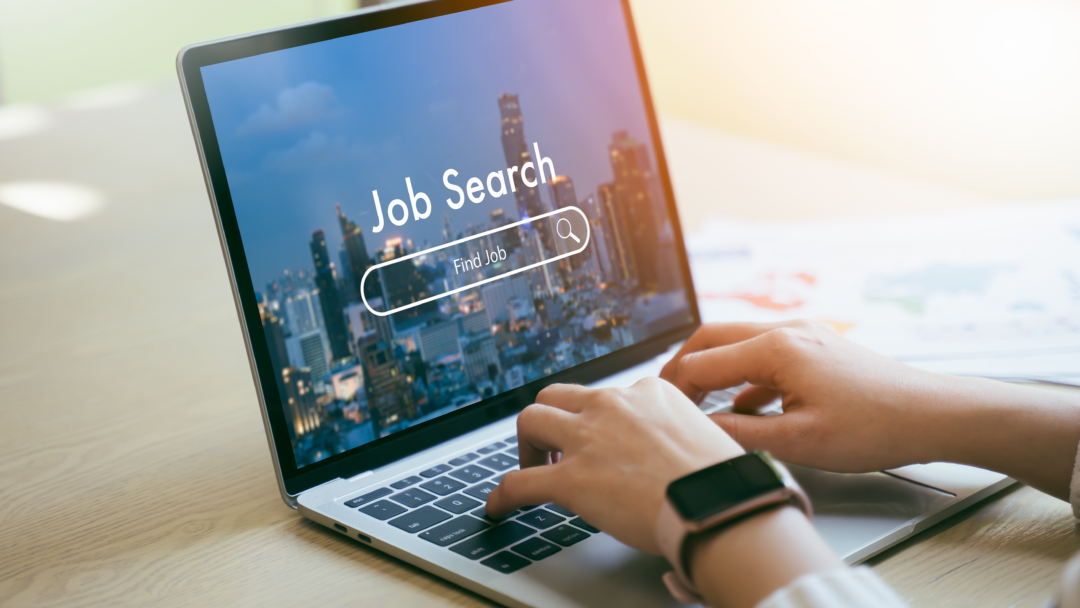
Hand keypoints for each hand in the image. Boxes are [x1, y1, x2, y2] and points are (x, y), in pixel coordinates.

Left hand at [485, 377, 742, 554]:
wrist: (719, 506)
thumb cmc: (722, 481)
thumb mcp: (706, 434)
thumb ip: (677, 432)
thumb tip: (674, 454)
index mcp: (648, 391)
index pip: (606, 396)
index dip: (595, 420)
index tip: (597, 437)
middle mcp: (613, 405)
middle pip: (557, 395)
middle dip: (550, 420)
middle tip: (555, 449)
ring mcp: (588, 439)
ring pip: (531, 419)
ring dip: (526, 445)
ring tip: (531, 468)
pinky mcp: (571, 479)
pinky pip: (519, 482)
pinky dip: (504, 495)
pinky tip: (498, 507)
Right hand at [659, 320, 951, 472]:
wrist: (931, 414)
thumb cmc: (874, 427)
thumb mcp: (798, 442)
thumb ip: (739, 433)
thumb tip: (698, 431)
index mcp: (776, 348)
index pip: (701, 363)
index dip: (674, 389)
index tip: (662, 415)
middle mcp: (786, 331)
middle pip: (711, 338)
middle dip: (682, 367)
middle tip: (664, 397)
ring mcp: (802, 334)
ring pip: (736, 342)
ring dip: (712, 369)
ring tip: (695, 403)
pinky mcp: (815, 346)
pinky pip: (762, 353)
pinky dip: (742, 376)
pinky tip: (742, 408)